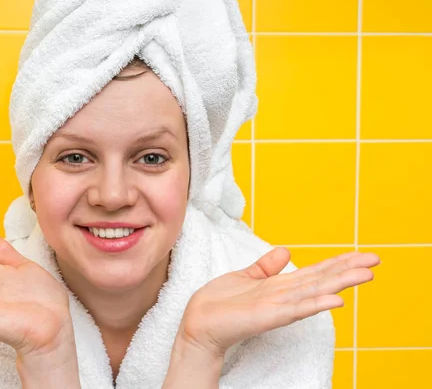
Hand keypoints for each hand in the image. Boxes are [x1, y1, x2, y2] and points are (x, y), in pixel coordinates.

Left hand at [177, 247, 380, 357]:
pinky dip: (316, 305)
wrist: (197, 323)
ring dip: (340, 284)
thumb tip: (287, 251)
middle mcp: (284, 296)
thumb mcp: (245, 276)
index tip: (361, 253)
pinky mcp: (267, 317)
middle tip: (376, 260)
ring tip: (366, 274)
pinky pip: (295, 310)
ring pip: (315, 293)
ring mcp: (278, 307)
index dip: (338, 262)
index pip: (314, 272)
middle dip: (348, 269)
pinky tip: (336, 301)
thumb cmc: (219, 303)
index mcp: (279, 286)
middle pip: (321, 280)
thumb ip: (267, 266)